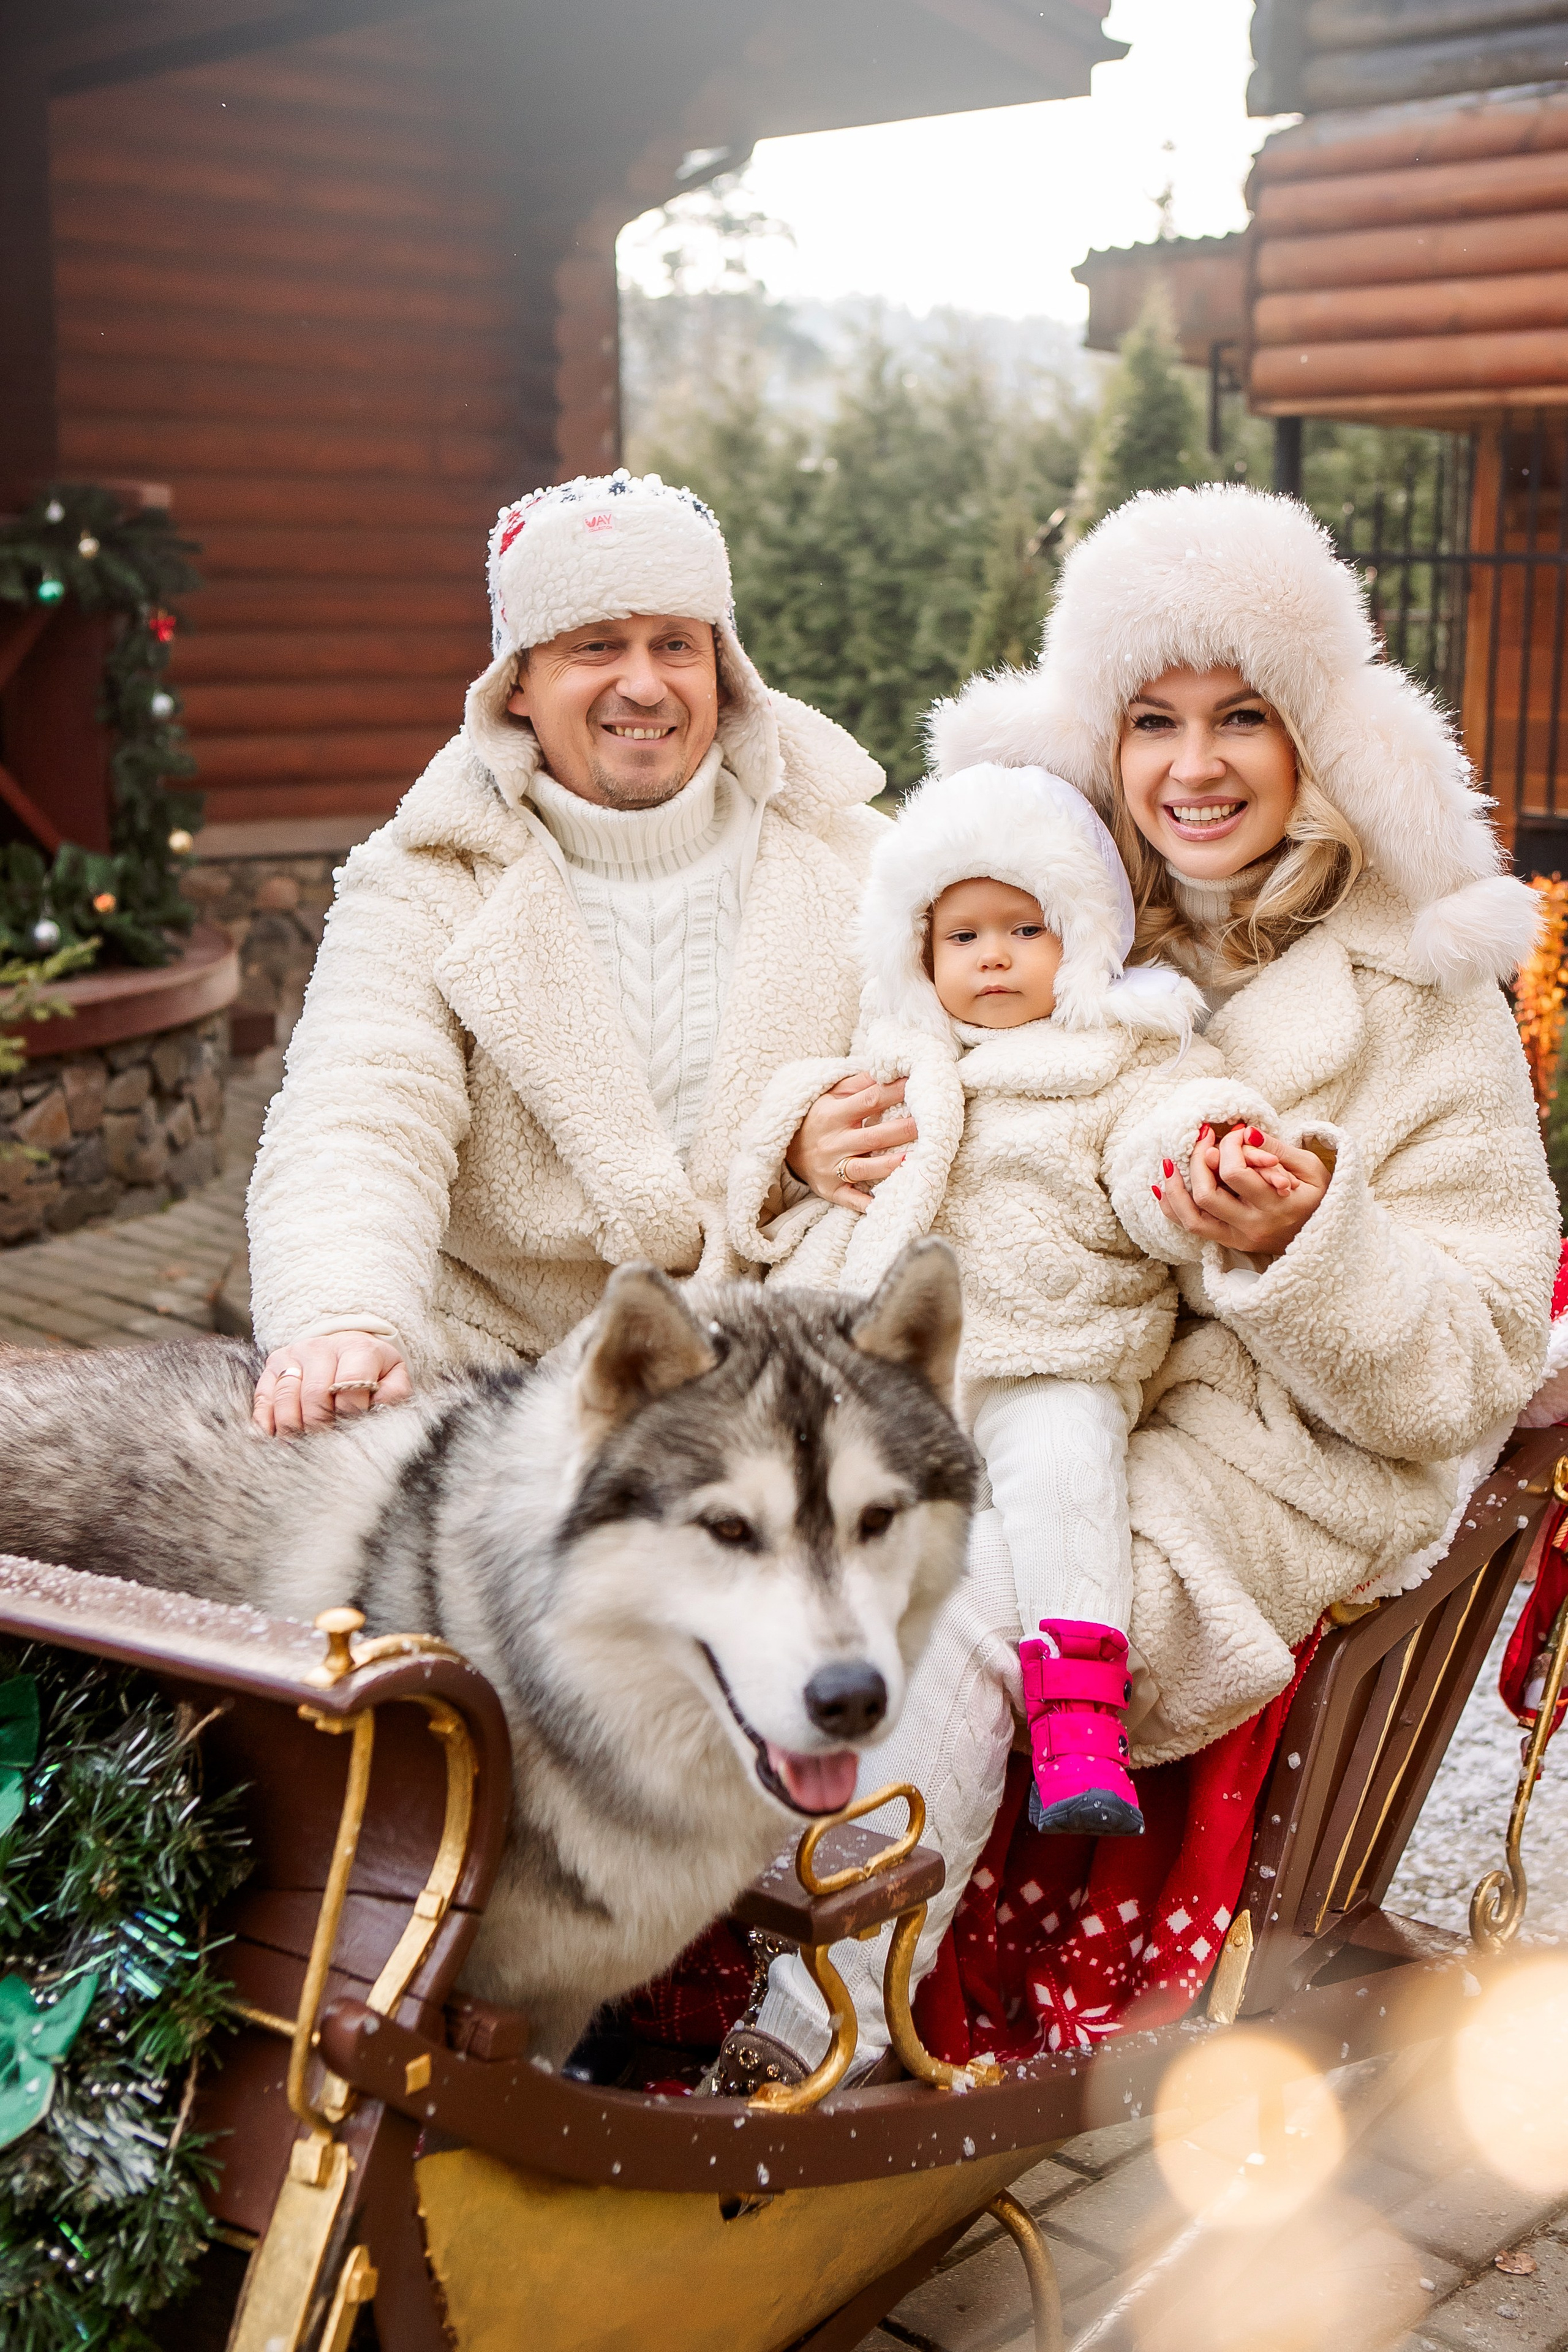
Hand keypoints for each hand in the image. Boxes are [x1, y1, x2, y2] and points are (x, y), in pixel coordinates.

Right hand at [252, 1334, 411, 1436]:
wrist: (346, 1346)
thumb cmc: (372, 1370)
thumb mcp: (392, 1377)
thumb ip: (393, 1396)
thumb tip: (378, 1414)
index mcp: (357, 1349)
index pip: (348, 1385)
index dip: (350, 1415)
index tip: (352, 1435)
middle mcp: (321, 1347)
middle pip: (314, 1395)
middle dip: (320, 1427)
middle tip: (326, 1448)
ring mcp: (293, 1355)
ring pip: (285, 1397)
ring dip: (292, 1429)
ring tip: (302, 1447)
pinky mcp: (273, 1366)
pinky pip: (263, 1398)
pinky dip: (266, 1423)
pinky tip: (275, 1440)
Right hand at [786, 1072, 916, 1215]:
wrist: (785, 1148)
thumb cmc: (817, 1117)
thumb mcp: (831, 1094)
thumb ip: (859, 1083)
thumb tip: (889, 1070)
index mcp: (833, 1114)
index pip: (870, 1100)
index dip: (895, 1092)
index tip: (920, 1086)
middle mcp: (833, 1142)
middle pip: (873, 1136)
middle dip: (902, 1130)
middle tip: (931, 1125)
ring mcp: (831, 1168)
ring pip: (864, 1168)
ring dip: (890, 1165)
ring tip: (915, 1159)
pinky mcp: (830, 1189)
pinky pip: (850, 1199)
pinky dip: (865, 1203)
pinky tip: (885, 1203)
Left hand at [1154, 1124, 1328, 1257]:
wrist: (1327, 1236)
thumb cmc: (1320, 1196)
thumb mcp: (1311, 1168)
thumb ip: (1277, 1149)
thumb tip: (1244, 1133)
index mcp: (1278, 1206)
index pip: (1236, 1174)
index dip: (1229, 1147)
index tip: (1235, 1133)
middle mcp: (1254, 1227)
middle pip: (1207, 1196)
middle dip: (1198, 1161)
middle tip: (1203, 1138)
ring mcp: (1239, 1239)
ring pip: (1192, 1219)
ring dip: (1175, 1189)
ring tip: (1168, 1162)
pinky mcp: (1230, 1243)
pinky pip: (1193, 1228)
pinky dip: (1174, 1207)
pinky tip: (1163, 1187)